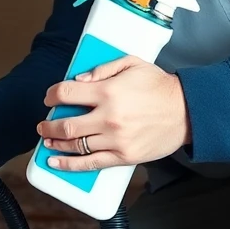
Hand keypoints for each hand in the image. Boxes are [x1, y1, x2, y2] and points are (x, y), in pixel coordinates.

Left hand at [37, 55, 189, 170]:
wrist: (187, 111)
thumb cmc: (159, 86)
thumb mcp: (131, 64)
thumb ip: (101, 69)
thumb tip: (78, 81)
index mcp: (108, 92)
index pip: (67, 94)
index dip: (52, 95)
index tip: (49, 98)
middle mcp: (108, 118)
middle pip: (65, 124)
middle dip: (48, 125)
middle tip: (42, 125)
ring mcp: (115, 140)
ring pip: (75, 145)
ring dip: (56, 144)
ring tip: (48, 141)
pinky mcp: (124, 156)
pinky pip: (90, 163)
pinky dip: (69, 165)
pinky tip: (56, 163)